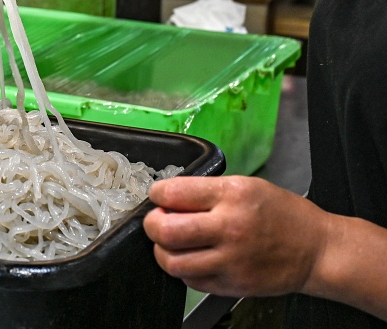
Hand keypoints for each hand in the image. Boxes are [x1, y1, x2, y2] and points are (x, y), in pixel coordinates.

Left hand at [143, 175, 330, 297]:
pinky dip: (183, 269)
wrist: (317, 249)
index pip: (173, 193)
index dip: (158, 193)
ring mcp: (231, 260)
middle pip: (165, 231)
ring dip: (163, 250)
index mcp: (233, 196)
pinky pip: (190, 281)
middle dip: (152, 224)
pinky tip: (192, 257)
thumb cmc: (283, 215)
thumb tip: (169, 197)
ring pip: (172, 262)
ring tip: (171, 242)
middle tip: (157, 220)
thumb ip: (206, 190)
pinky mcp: (233, 284)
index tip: (158, 195)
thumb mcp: (246, 185)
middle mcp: (230, 228)